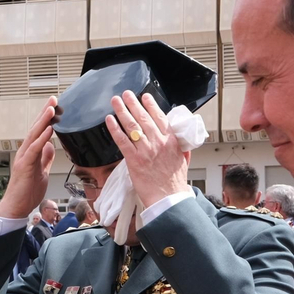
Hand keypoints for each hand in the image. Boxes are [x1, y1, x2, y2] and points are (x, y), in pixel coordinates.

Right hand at [0, 96, 57, 219]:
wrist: (16, 207)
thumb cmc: (27, 193)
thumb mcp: (41, 171)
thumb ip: (45, 158)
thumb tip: (51, 146)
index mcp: (30, 153)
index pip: (39, 132)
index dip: (47, 118)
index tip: (55, 106)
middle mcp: (25, 152)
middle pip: (36, 128)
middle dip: (45, 113)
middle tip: (54, 99)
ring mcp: (24, 158)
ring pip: (34, 135)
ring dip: (43, 121)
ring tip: (52, 109)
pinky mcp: (25, 166)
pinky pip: (34, 150)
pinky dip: (41, 139)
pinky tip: (49, 130)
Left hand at [105, 92, 189, 209]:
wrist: (169, 199)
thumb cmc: (175, 182)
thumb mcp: (183, 159)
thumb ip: (180, 146)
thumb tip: (180, 138)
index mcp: (171, 141)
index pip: (160, 117)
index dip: (151, 105)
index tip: (145, 97)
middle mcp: (158, 142)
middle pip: (143, 118)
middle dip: (133, 103)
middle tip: (126, 94)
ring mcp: (146, 150)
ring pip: (132, 126)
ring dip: (122, 111)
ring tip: (116, 101)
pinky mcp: (134, 160)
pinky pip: (122, 140)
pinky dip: (115, 128)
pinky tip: (110, 120)